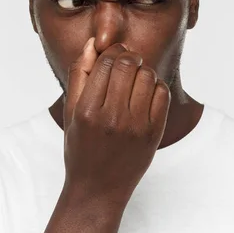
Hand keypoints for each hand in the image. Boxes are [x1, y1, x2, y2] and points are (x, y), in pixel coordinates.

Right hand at [61, 38, 170, 207]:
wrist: (98, 189)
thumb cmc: (81, 147)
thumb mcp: (71, 112)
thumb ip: (80, 74)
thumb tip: (94, 43)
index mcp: (87, 111)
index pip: (106, 61)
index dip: (112, 51)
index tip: (113, 54)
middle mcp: (112, 118)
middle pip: (128, 64)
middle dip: (129, 56)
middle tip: (127, 62)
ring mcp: (136, 126)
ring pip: (148, 75)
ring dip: (143, 70)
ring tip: (135, 79)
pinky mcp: (154, 133)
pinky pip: (162, 93)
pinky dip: (156, 86)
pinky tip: (145, 94)